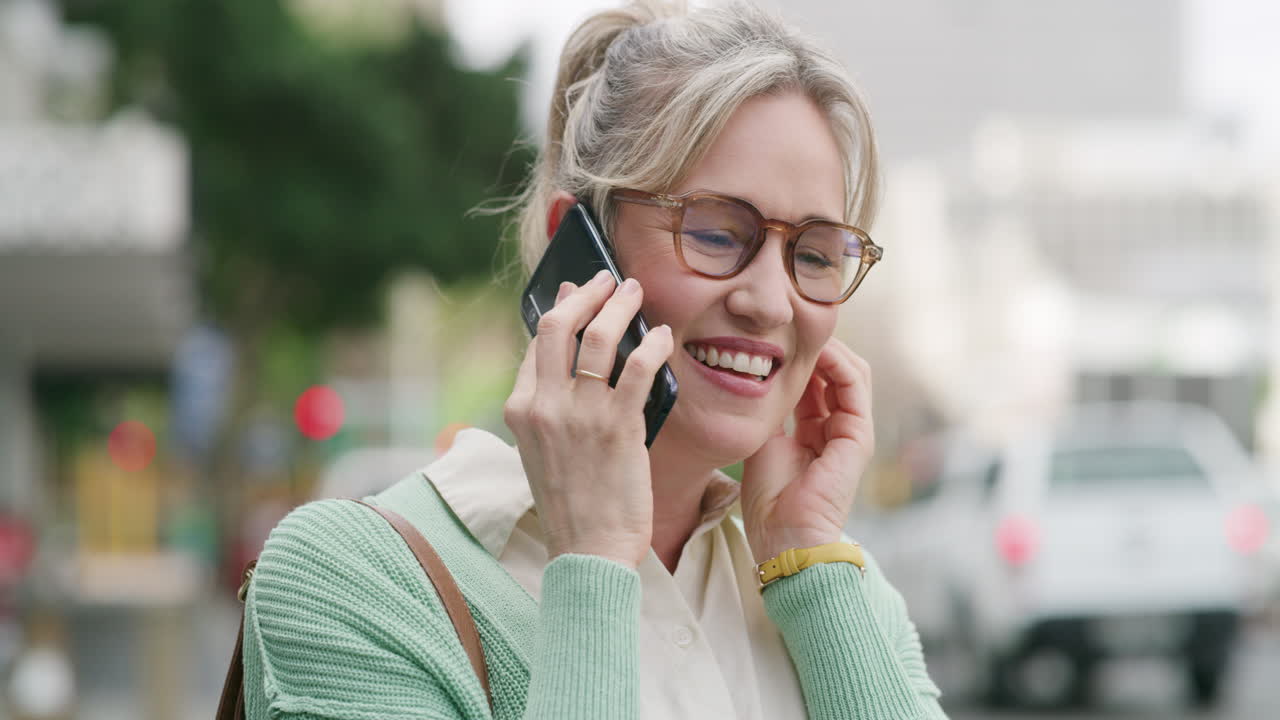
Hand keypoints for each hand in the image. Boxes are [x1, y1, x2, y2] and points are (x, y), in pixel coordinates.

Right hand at [504, 270, 673, 569]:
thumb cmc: (574, 503)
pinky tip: (663, 337)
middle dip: (586, 292)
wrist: (588, 551)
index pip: (537, 343)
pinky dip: (653, 344)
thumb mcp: (544, 449)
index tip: (577, 292)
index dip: (560, 309)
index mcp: (520, 410)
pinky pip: (638, 367)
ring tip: (634, 293)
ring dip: (620, 305)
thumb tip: (573, 358)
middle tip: (608, 278)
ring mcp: (579, 415)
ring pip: (598, 337)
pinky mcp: (618, 427)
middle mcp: (543, 406)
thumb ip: (551, 405)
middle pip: (559, 325)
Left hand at [740, 338, 874, 563]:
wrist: (784, 536)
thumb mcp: (763, 440)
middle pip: (837, 372)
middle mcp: (837, 428)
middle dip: (817, 348)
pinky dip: (838, 362)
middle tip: (791, 328)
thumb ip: (770, 409)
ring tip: (803, 332)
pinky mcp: (859, 436)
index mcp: (815, 431)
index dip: (800, 357)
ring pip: (851, 373)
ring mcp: (852, 431)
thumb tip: (758, 373)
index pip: (816, 381)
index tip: (776, 337)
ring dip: (829, 349)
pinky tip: (816, 350)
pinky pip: (854, 386)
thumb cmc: (769, 499)